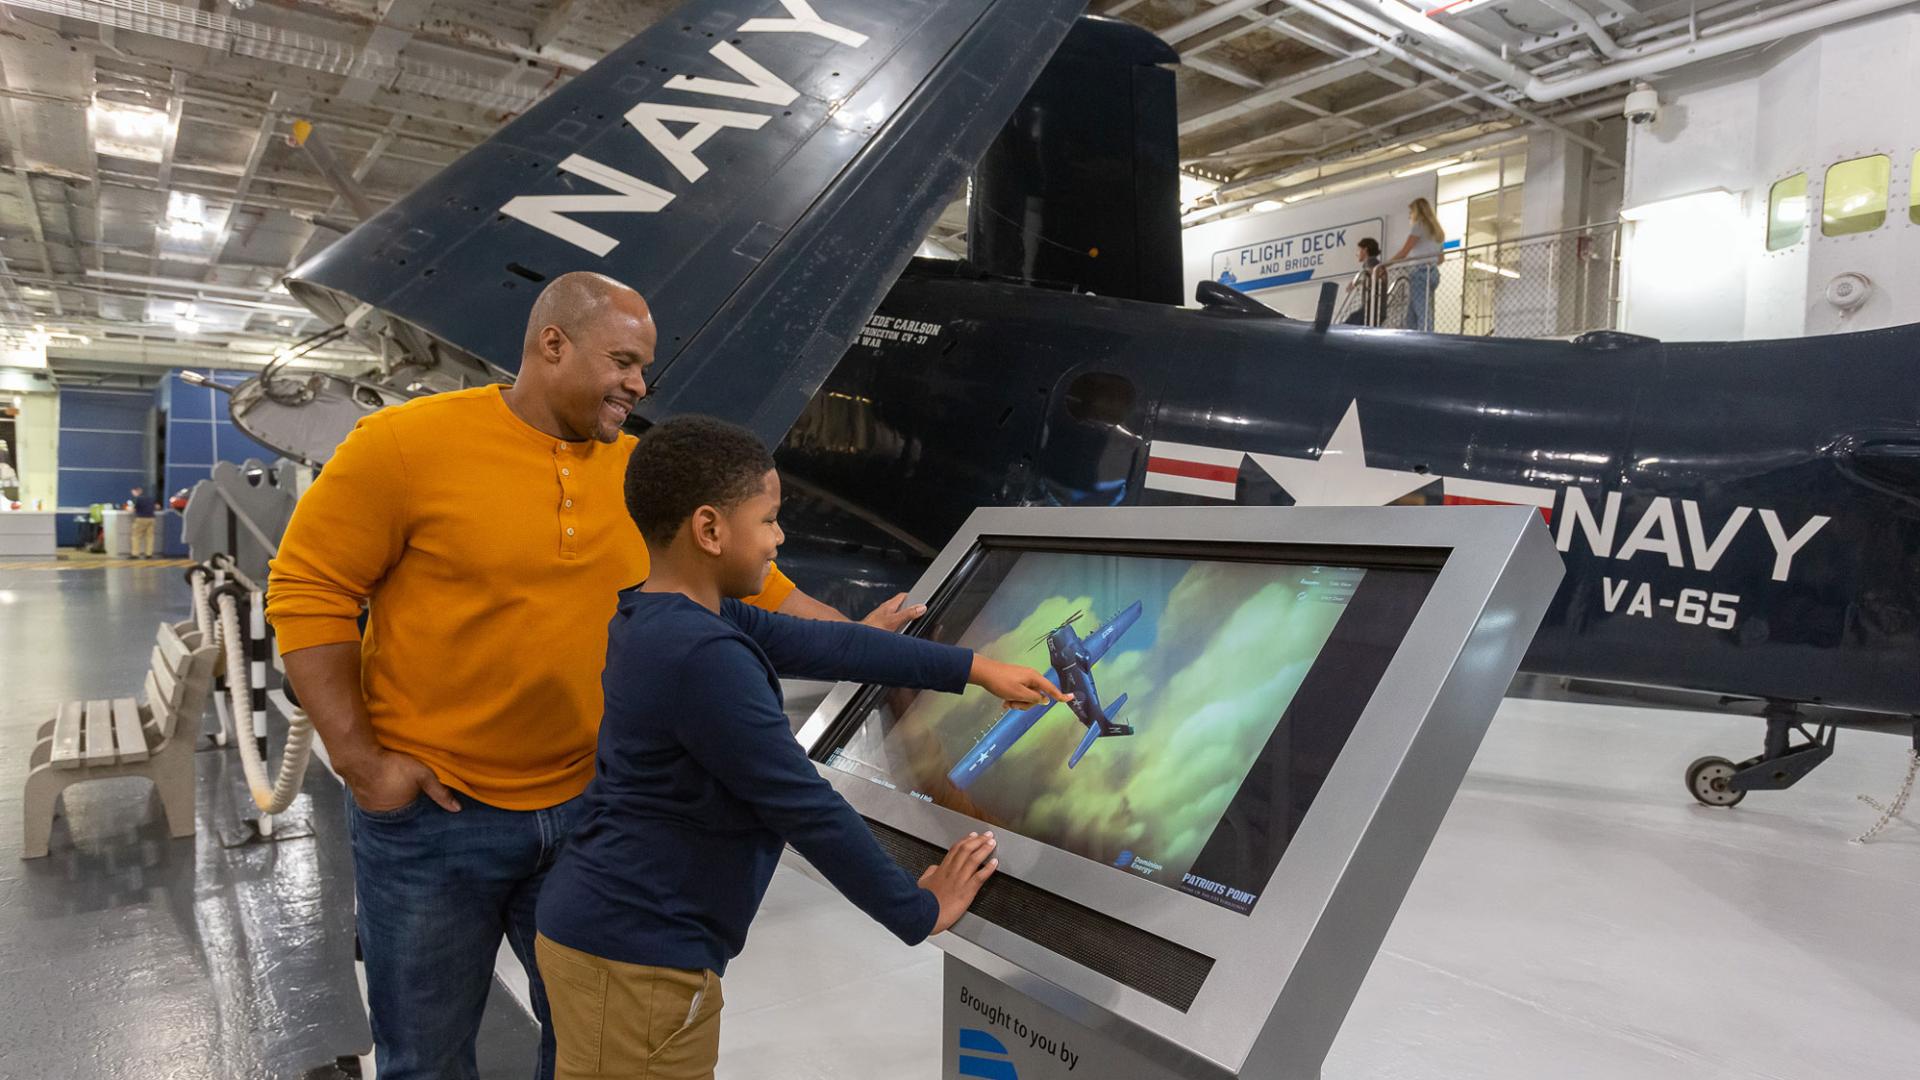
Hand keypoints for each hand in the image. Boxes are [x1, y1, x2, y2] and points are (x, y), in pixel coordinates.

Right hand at [341, 749, 459, 813]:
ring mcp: (367, 806)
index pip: (412, 811)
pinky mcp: (357, 796)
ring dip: (388, 794)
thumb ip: (440, 792)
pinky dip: (376, 790)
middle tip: (403, 783)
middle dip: (402, 798)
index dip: (417, 800)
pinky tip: (379, 781)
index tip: (417, 792)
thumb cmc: (392, 766)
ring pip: (383, 802)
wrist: (361, 757)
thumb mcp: (423, 776)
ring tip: (392, 781)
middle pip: (397, 807)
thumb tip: (457, 809)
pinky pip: (370, 796)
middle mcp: (382, 813)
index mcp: (399, 811)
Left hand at [861, 592, 927, 632]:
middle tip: (916, 616)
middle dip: (908, 611)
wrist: (857, 639)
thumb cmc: (871, 629)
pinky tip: (897, 635)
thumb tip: (921, 607)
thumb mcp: (894, 621)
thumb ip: (908, 614)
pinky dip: (896, 628)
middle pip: (900, 607)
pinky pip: (890, 625)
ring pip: (895, 616)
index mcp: (889, 605)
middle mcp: (884, 611)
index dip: (912, 597)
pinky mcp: (878, 628)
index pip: (903, 596)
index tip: (920, 602)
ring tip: (908, 626)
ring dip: (902, 621)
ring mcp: (881, 619)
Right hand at [918, 831, 997, 934]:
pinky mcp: (966, 891)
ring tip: (992, 843)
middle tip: (987, 835)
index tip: (973, 836)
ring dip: (985, 849)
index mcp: (942, 870)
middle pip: (967, 849)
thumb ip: (929, 873)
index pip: (956, 849)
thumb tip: (934, 868)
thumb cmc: (922, 903)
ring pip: (974, 859)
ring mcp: (960, 880)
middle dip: (979, 840)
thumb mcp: (922, 883)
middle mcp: (952, 872)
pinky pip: (980, 876)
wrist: (924, 915)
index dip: (966, 840)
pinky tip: (995, 863)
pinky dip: (988, 868)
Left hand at [970, 655, 1070, 710]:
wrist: (984, 673)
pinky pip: (1020, 693)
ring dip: (1018, 703)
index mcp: (1034, 678)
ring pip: (1027, 697)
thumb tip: (1045, 700)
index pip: (1051, 688)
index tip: (1071, 698)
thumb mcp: (1019, 694)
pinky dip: (1014, 699)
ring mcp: (1023, 679)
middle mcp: (1031, 678)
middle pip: (1037, 696)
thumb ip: (1034, 698)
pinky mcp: (1016, 681)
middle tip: (1013, 705)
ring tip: (1006, 703)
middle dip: (1026, 704)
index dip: (1061, 695)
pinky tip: (1004, 702)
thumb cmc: (1002, 683)